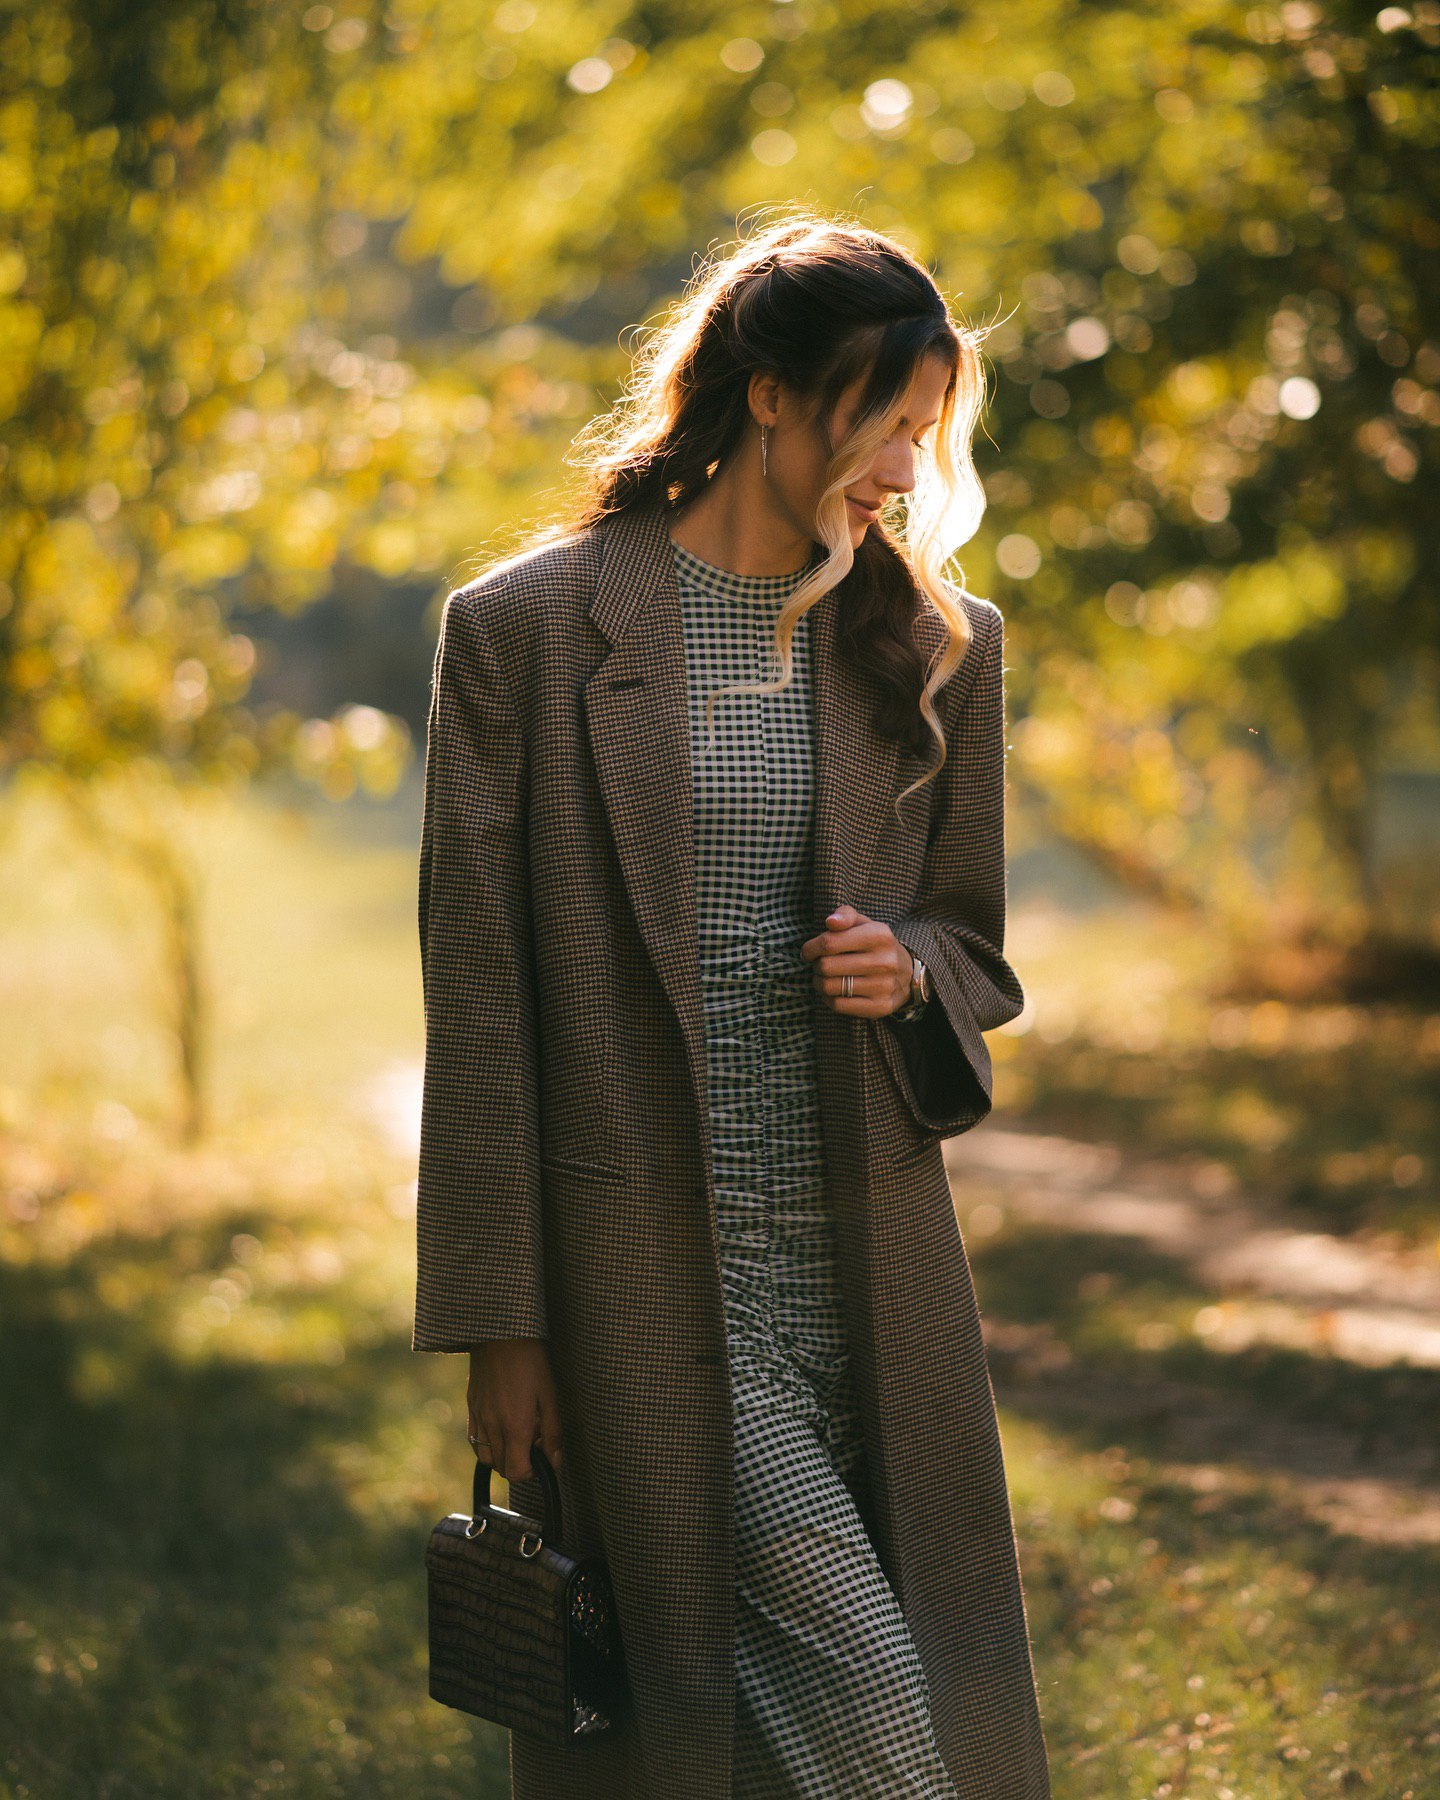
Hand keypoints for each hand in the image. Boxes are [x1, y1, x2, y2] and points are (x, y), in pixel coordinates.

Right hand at [466, 1338, 563, 1481]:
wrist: (500, 1332)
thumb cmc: (531, 1361)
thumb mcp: (550, 1395)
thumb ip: (553, 1432)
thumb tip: (555, 1462)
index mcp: (515, 1427)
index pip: (517, 1473)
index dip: (532, 1473)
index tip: (542, 1458)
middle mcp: (493, 1427)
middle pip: (502, 1469)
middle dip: (520, 1464)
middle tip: (534, 1441)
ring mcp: (478, 1417)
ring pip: (486, 1458)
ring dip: (503, 1456)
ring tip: (517, 1435)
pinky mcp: (471, 1406)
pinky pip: (474, 1440)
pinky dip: (487, 1445)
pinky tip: (500, 1427)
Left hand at [800, 903, 913, 1016]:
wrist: (906, 974)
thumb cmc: (874, 945)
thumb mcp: (864, 924)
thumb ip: (845, 915)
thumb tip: (830, 922)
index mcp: (879, 936)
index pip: (829, 942)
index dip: (810, 948)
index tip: (808, 952)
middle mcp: (884, 961)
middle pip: (826, 966)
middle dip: (816, 965)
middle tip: (819, 965)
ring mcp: (883, 986)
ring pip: (829, 987)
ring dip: (819, 983)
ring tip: (824, 978)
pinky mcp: (880, 1006)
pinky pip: (838, 1005)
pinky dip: (828, 999)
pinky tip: (833, 992)